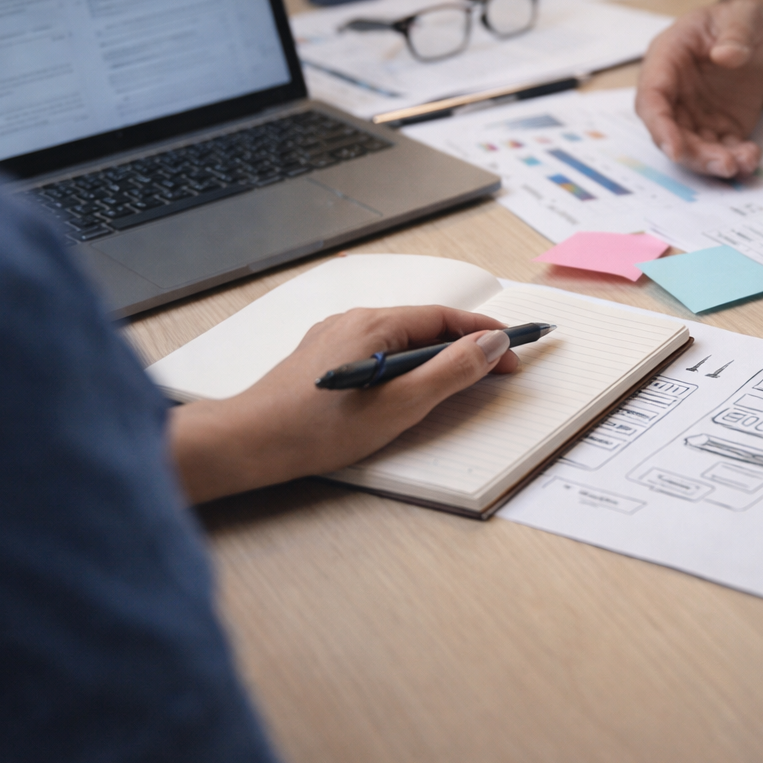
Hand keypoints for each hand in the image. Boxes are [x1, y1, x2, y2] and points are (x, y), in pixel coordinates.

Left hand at [168, 306, 519, 502]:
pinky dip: (407, 366)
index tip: (514, 353)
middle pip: (425, 327)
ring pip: (402, 341)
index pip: (446, 319)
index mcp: (376, 324)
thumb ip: (451, 372)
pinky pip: (379, 352)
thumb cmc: (317, 430)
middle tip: (496, 373)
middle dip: (465, 347)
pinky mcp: (323, 358)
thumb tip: (491, 343)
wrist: (248, 443)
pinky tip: (408, 391)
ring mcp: (336, 338)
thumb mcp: (400, 405)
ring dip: (436, 358)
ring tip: (459, 384)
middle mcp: (354, 320)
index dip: (485, 335)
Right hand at [635, 0, 762, 177]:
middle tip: (723, 163)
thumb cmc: (737, 21)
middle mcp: (674, 93)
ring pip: (694, 148)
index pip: (652, 98)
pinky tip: (751, 157)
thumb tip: (726, 55)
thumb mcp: (742, 16)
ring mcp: (695, 114)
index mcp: (666, 60)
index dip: (660, 126)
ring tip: (740, 164)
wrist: (755, 36)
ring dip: (713, 162)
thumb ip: (735, 33)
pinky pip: (722, 149)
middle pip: (670, 132)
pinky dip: (735, 159)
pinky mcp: (718, 127)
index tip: (675, 149)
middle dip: (693, 154)